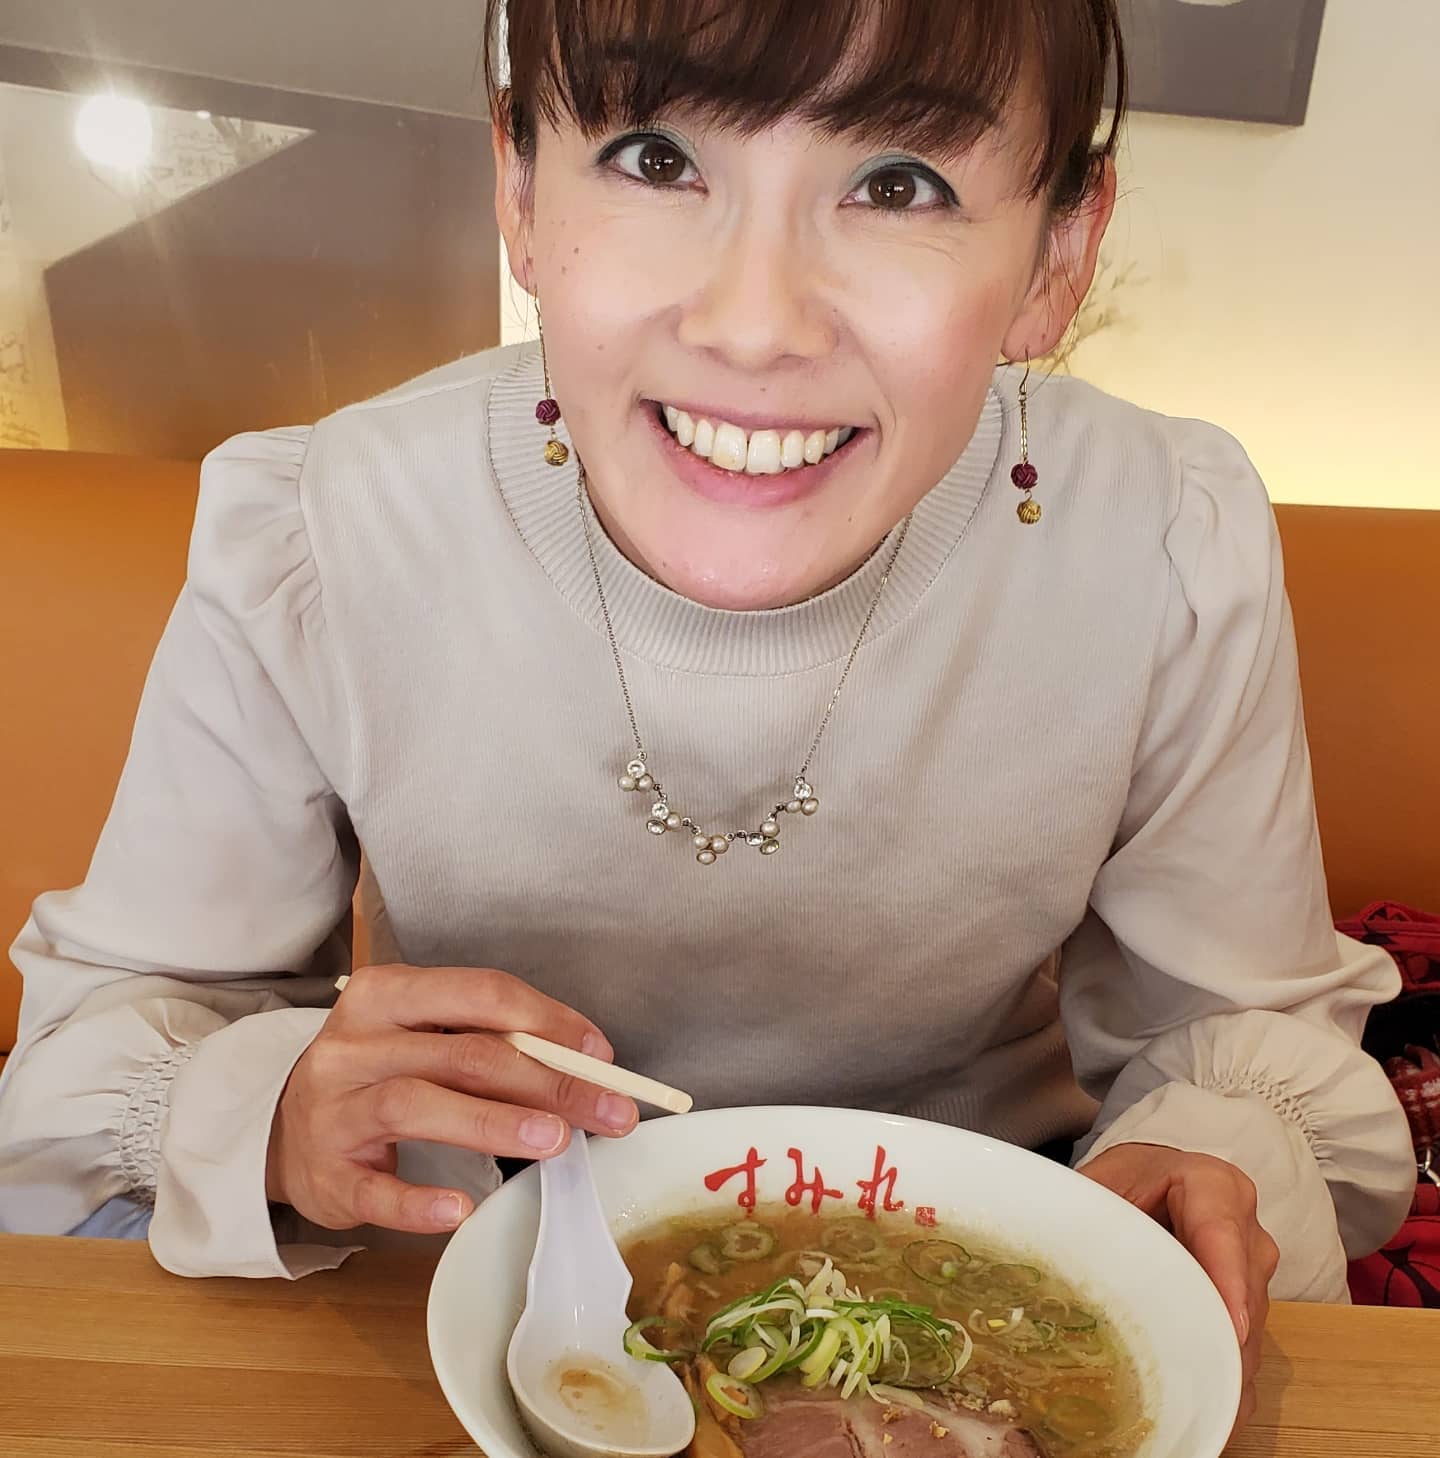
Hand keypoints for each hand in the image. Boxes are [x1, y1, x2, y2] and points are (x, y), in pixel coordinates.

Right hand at [266, 963, 637, 1234]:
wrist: (279, 1127)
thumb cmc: (377, 1073)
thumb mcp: (421, 1035)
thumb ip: (489, 1038)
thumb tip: (585, 1058)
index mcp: (388, 995)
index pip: (481, 994)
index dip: (549, 1021)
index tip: (601, 1054)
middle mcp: (355, 1044)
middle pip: (465, 1054)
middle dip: (547, 1081)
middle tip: (608, 1110)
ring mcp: (335, 1108)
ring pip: (420, 1105)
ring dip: (495, 1123)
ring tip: (555, 1142)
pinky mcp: (325, 1174)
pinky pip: (374, 1189)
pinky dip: (418, 1203)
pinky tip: (461, 1210)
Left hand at [1078, 1143, 1279, 1435]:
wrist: (1145, 1184)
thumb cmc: (1121, 1184)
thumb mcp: (1099, 1187)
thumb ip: (1089, 1214)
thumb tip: (1057, 1256)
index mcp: (1212, 1186)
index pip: (1221, 1230)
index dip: (1227, 1278)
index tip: (1233, 1327)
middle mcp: (1245, 1231)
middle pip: (1242, 1293)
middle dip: (1221, 1342)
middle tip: (1199, 1394)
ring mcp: (1251, 1276)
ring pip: (1247, 1332)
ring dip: (1222, 1372)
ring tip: (1194, 1413)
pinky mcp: (1248, 1312)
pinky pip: (1244, 1354)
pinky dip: (1223, 1387)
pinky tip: (1202, 1417)